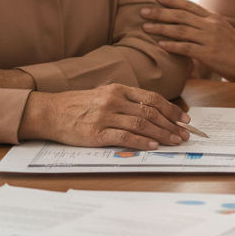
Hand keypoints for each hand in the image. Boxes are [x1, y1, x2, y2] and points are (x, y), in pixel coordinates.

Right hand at [19, 84, 191, 149]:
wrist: (50, 112)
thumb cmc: (78, 105)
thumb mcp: (103, 94)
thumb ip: (125, 100)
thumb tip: (151, 111)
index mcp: (118, 89)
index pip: (152, 98)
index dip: (171, 109)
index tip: (184, 119)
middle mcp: (114, 100)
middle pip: (151, 112)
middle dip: (171, 124)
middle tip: (185, 134)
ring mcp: (105, 116)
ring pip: (142, 124)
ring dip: (162, 134)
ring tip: (175, 141)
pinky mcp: (97, 133)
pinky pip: (125, 137)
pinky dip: (142, 142)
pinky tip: (153, 146)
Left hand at [141, 0, 234, 82]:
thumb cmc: (234, 48)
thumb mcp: (221, 30)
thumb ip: (205, 24)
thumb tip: (187, 22)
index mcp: (212, 17)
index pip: (189, 5)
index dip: (172, 0)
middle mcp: (210, 25)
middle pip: (181, 15)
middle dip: (160, 12)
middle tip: (143, 11)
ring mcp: (209, 39)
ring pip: (181, 30)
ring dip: (161, 28)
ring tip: (145, 28)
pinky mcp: (208, 54)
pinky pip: (186, 48)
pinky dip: (172, 46)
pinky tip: (160, 45)